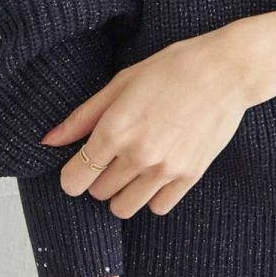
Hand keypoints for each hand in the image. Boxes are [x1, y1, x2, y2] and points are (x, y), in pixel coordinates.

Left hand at [39, 30, 250, 217]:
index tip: (83, 161)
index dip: (73, 173)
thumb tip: (49, 141)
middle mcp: (138, 155)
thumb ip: (83, 116)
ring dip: (124, 191)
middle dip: (100, 177)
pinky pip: (158, 207)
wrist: (226, 70)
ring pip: (124, 208)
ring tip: (136, 164)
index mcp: (115, 129)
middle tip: (116, 153)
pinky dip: (153, 195)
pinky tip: (159, 170)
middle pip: (97, 194)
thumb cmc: (173, 68)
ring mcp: (165, 169)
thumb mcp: (122, 82)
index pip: (73, 180)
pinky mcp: (189, 176)